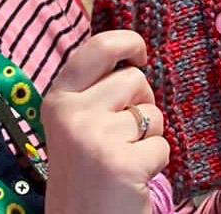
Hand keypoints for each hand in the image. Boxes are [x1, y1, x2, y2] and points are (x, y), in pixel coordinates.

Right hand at [42, 30, 167, 213]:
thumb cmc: (85, 174)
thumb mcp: (75, 126)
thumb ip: (95, 92)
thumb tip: (132, 54)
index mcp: (58, 100)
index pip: (98, 49)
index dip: (127, 41)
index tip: (140, 53)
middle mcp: (71, 115)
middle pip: (135, 79)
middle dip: (142, 102)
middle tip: (125, 134)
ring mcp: (95, 139)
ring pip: (152, 114)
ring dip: (149, 137)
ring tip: (124, 159)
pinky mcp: (121, 164)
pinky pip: (162, 146)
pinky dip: (155, 163)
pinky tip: (132, 178)